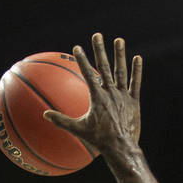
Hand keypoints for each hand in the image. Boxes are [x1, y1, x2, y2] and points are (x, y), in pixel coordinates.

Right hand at [45, 34, 140, 154]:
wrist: (120, 147)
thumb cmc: (99, 140)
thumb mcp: (78, 130)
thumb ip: (62, 120)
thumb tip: (45, 115)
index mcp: (97, 97)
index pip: (88, 73)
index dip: (82, 59)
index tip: (77, 47)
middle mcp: (110, 92)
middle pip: (104, 67)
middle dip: (100, 50)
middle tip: (97, 35)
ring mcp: (123, 96)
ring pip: (121, 71)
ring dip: (120, 55)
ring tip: (119, 40)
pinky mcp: (134, 102)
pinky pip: (135, 83)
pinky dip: (137, 71)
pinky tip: (137, 58)